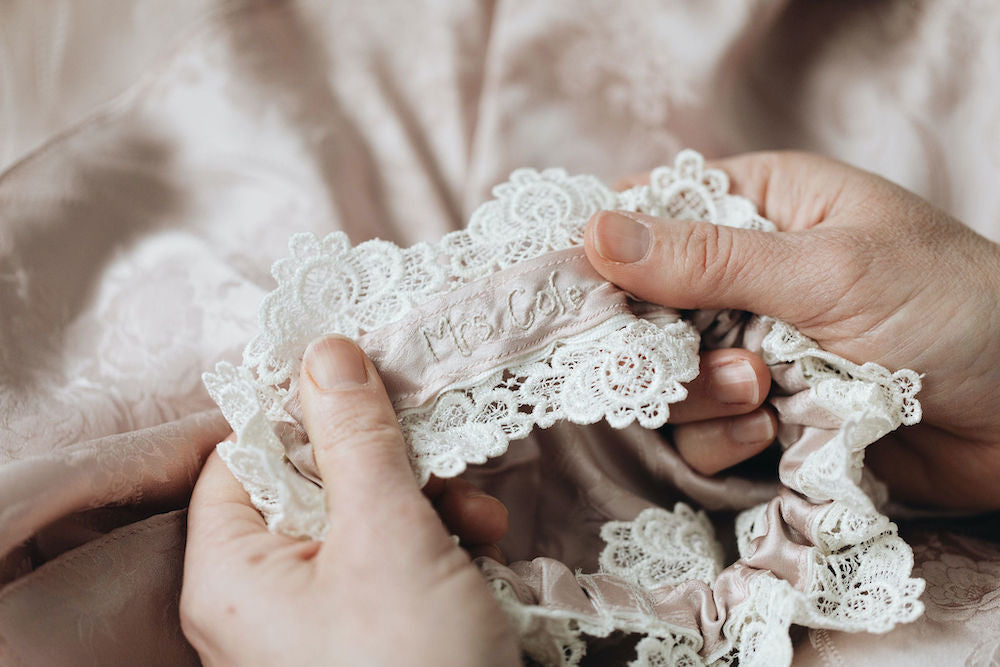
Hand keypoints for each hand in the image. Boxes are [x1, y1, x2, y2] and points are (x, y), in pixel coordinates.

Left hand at [180, 336, 520, 666]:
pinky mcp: (362, 636)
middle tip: (437, 463)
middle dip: (386, 467)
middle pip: (310, 486)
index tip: (361, 382)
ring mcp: (311, 623)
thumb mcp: (387, 536)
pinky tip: (478, 556)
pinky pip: (385, 567)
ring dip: (424, 506)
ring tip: (476, 525)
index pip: (243, 456)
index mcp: (231, 575)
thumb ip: (356, 439)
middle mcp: (259, 600)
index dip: (300, 412)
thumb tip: (325, 354)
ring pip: (359, 523)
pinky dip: (433, 549)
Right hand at [589, 152, 999, 510]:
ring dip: (701, 393)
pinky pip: (703, 431)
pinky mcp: (765, 414)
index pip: (653, 214)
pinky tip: (770, 434)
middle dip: (660, 339)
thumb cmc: (951, 307)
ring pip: (668, 376)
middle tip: (692, 353)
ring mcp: (753, 347)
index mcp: (762, 207)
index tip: (579, 290)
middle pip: (645, 305)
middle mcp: (746, 275)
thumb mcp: (827, 270)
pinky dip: (724, 439)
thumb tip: (594, 231)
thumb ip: (708, 260)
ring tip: (763, 392)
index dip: (609, 251)